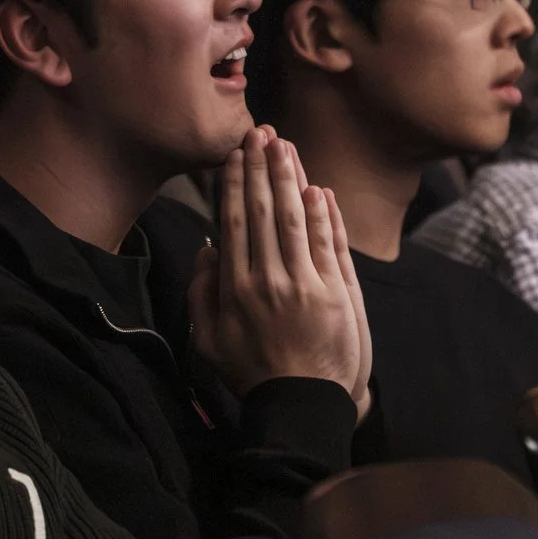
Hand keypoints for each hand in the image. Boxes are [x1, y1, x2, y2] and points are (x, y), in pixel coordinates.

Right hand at [186, 126, 372, 415]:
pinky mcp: (336, 294)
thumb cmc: (253, 373)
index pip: (234, 222)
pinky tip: (317, 189)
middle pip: (263, 211)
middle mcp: (268, 280)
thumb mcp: (209, 340)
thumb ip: (202, 293)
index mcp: (236, 288)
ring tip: (286, 147)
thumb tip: (208, 247)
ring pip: (295, 220)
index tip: (235, 154)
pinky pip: (328, 244)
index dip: (235, 184)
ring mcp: (305, 285)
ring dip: (290, 179)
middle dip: (261, 168)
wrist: (301, 405)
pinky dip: (323, 215)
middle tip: (260, 133)